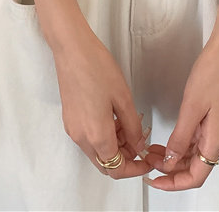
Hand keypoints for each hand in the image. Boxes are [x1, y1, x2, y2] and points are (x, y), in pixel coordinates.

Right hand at [52, 25, 152, 179]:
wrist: (71, 49)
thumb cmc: (97, 68)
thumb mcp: (123, 98)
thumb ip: (133, 127)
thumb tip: (139, 145)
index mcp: (96, 135)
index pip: (117, 169)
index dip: (136, 169)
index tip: (148, 160)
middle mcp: (81, 138)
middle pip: (105, 164)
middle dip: (126, 158)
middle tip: (141, 140)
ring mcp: (73, 129)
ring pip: (97, 152)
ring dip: (115, 146)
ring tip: (130, 123)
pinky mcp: (70, 119)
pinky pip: (89, 139)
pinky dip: (104, 136)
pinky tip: (114, 118)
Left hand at [142, 39, 218, 189]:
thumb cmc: (212, 74)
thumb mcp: (191, 107)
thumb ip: (180, 138)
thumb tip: (170, 161)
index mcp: (218, 140)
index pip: (196, 176)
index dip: (174, 183)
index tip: (155, 180)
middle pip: (196, 167)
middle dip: (171, 168)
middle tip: (148, 160)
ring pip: (196, 154)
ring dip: (175, 156)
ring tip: (153, 151)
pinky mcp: (218, 120)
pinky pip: (199, 140)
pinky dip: (182, 143)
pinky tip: (168, 140)